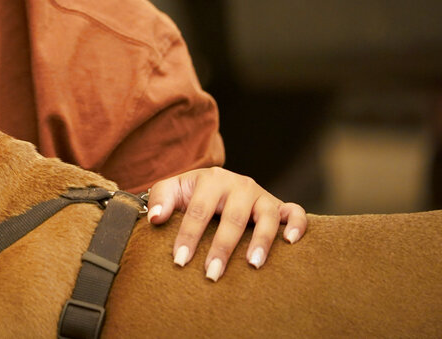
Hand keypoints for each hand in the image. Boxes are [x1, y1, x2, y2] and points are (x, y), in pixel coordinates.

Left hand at [146, 167, 306, 280]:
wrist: (214, 185)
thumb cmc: (191, 193)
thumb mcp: (172, 189)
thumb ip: (160, 199)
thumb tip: (156, 218)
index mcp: (211, 179)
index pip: (199, 210)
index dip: (189, 236)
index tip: (179, 260)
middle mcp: (239, 185)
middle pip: (232, 218)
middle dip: (221, 248)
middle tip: (212, 274)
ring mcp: (261, 195)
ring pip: (266, 216)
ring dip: (260, 241)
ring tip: (252, 264)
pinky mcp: (280, 205)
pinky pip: (295, 212)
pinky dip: (297, 225)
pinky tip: (290, 243)